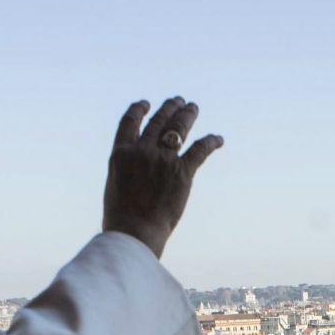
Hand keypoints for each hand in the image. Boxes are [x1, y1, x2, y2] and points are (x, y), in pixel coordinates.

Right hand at [103, 97, 221, 257]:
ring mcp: (162, 160)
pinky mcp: (182, 172)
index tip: (146, 104)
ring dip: (187, 115)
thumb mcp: (115, 184)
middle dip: (169, 108)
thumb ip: (127, 167)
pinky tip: (218, 139)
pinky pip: (200, 149)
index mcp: (121, 153)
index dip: (139, 109)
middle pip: (158, 121)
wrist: (135, 232)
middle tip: (178, 101)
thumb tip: (134, 165)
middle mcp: (142, 151)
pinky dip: (211, 142)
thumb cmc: (121, 217)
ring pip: (178, 128)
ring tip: (192, 107)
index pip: (130, 121)